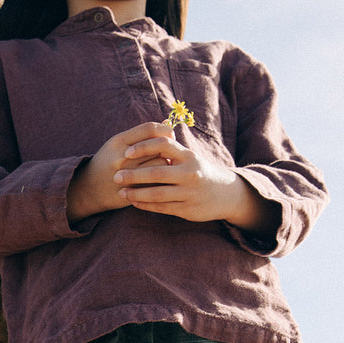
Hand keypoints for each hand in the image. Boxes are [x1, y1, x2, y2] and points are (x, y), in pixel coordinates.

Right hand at [66, 123, 173, 222]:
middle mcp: (122, 156)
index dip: (164, 131)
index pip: (150, 129)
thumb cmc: (107, 162)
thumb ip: (141, 135)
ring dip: (167, 164)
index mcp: (119, 141)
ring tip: (165, 165)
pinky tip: (161, 178)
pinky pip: (156, 182)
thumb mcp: (118, 144)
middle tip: (170, 152)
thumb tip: (167, 123)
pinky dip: (162, 179)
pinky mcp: (131, 190)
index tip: (169, 137)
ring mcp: (127, 174)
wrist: (88, 189)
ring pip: (160, 164)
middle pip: (158, 147)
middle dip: (168, 149)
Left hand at [114, 136, 279, 235]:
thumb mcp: (190, 157)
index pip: (163, 145)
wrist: (227, 194)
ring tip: (121, 192)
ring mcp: (189, 193)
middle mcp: (190, 173)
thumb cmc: (201, 171)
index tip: (127, 152)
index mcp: (189, 156)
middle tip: (115, 176)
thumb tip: (151, 132)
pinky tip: (133, 203)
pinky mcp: (188, 210)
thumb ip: (171, 149)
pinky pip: (162, 208)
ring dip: (136, 194)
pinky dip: (145, 205)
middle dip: (133, 175)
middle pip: (156, 173)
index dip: (143, 147)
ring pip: (157, 194)